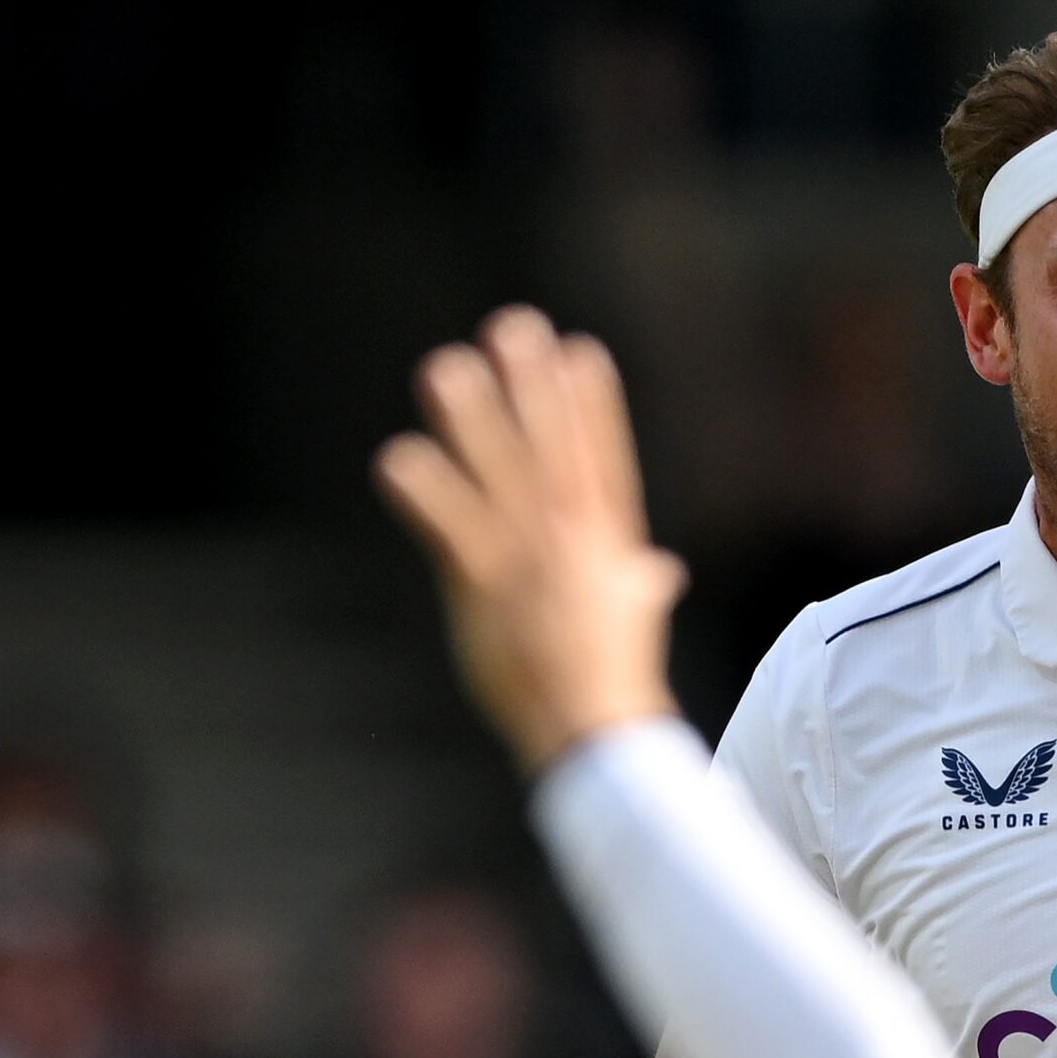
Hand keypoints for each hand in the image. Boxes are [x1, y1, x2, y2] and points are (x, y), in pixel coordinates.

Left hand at [374, 306, 685, 774]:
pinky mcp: (486, 587)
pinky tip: (397, 459)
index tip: (580, 351)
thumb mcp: (632, 622)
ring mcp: (530, 560)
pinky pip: (451, 529)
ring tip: (447, 367)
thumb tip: (658, 573)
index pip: (602, 459)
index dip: (592, 404)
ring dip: (473, 418)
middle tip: (514, 327)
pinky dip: (426, 494)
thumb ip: (640, 586)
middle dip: (532, 386)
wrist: (595, 731)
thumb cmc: (611, 683)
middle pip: (550, 448)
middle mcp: (572, 541)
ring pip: (498, 474)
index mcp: (609, 545)